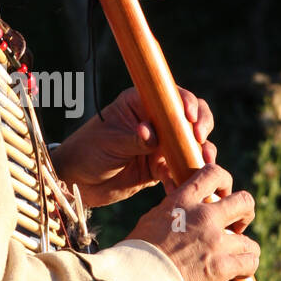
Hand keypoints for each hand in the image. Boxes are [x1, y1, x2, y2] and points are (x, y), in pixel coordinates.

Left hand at [51, 85, 216, 207]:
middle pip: (189, 117)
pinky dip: (185, 176)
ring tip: (204, 164)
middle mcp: (155, 121)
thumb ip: (133, 139)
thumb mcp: (109, 142)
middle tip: (200, 141)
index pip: (170, 96)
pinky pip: (180, 169)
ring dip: (201, 153)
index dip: (186, 103)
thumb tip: (152, 134)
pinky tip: (182, 184)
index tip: (188, 118)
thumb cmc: (86, 152)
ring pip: (191, 144)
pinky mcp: (161, 167)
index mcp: (140, 103)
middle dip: (201, 127)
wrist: (77, 182)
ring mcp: (161, 144)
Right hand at [125, 162, 260, 280]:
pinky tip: (239, 273)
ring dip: (245, 249)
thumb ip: (173, 210)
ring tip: (237, 257)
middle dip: (245, 213)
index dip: (225, 182)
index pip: (214, 174)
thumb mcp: (152, 220)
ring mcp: (215, 242)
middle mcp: (203, 217)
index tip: (223, 195)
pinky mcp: (222, 267)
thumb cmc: (137, 254)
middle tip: (238, 226)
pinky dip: (247, 268)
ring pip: (249, 241)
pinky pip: (250, 263)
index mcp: (182, 201)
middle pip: (244, 202)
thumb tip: (180, 207)